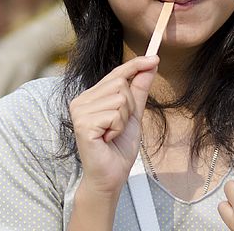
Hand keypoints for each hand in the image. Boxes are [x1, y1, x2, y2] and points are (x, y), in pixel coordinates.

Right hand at [69, 55, 158, 198]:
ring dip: (123, 119)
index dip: (135, 65)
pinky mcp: (82, 123)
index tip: (154, 57)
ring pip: (119, 98)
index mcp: (91, 96)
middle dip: (129, 106)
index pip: (116, 73)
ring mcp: (79, 111)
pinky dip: (118, 128)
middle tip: (118, 126)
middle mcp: (81, 100)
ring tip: (112, 134)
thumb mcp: (134, 113)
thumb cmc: (119, 147)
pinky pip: (114, 114)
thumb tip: (150, 64)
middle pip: (120, 84)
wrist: (111, 175)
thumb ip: (139, 88)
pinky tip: (107, 139)